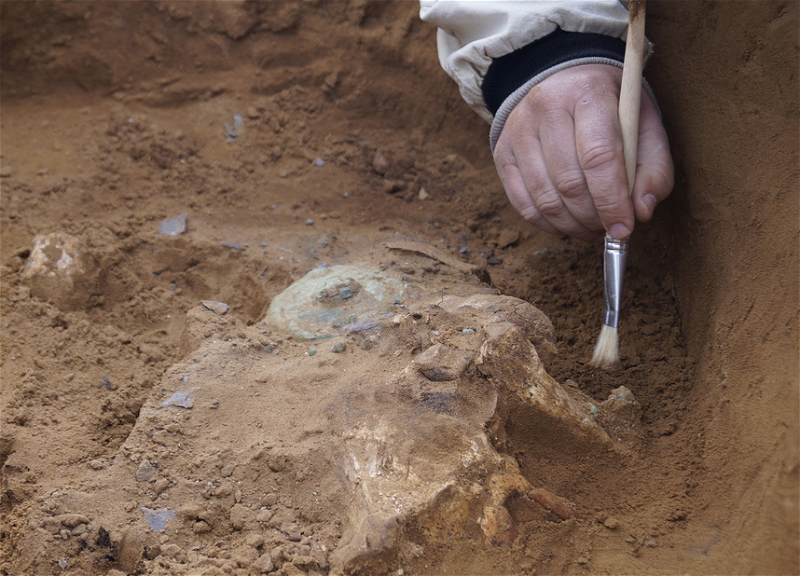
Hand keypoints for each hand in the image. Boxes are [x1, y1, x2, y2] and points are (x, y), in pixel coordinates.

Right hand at [493, 64, 673, 241]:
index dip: (612, 201)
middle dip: (593, 217)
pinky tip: (568, 224)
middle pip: (568, 182)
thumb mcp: (645, 126)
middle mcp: (546, 106)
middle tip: (610, 229)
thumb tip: (641, 212)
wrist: (566, 82)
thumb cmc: (612, 109)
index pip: (598, 156)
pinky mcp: (502, 151)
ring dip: (572, 225)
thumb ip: (653, 169)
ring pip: (544, 198)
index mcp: (588, 93)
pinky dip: (548, 224)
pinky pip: (522, 203)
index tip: (624, 228)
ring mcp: (518, 129)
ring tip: (592, 228)